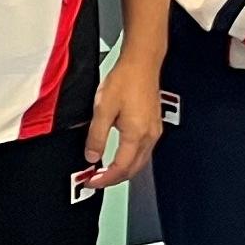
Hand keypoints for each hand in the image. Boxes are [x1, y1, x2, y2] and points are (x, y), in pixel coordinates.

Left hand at [82, 47, 166, 191]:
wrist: (142, 63)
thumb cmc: (124, 80)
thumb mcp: (103, 108)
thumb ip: (97, 136)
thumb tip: (91, 157)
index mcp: (137, 134)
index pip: (121, 168)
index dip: (104, 179)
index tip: (90, 181)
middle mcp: (149, 136)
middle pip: (133, 169)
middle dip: (113, 179)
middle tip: (94, 180)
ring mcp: (154, 131)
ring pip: (139, 162)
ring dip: (122, 171)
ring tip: (103, 171)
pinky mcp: (153, 126)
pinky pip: (143, 151)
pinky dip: (129, 160)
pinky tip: (118, 157)